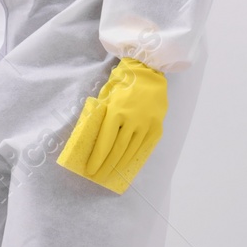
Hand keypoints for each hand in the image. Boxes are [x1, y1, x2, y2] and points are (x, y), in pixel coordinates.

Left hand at [56, 57, 167, 193]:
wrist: (148, 71)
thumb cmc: (123, 81)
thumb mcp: (106, 94)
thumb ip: (101, 113)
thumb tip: (93, 134)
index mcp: (115, 111)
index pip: (105, 141)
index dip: (97, 157)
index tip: (90, 169)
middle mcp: (131, 120)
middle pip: (117, 149)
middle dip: (106, 165)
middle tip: (98, 176)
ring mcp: (146, 124)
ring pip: (131, 150)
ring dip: (120, 164)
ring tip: (111, 173)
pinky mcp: (156, 126)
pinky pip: (145, 146)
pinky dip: (135, 156)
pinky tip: (128, 163)